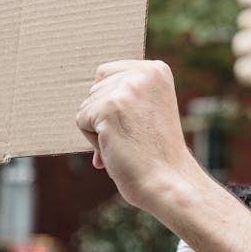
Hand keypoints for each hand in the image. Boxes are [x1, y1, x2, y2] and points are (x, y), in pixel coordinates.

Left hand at [75, 60, 198, 211]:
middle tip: (134, 138)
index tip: (138, 125)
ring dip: (100, 130)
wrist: (168, 182)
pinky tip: (119, 148)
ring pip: (87, 106)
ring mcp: (126, 88)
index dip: (113, 104)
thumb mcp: (149, 110)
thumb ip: (125, 94)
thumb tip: (89, 101)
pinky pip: (82, 121)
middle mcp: (143, 73)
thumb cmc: (156, 154)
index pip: (106, 74)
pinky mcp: (109, 107)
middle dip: (105, 118)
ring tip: (128, 143)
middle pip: (95, 89)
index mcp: (156, 70)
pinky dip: (94, 141)